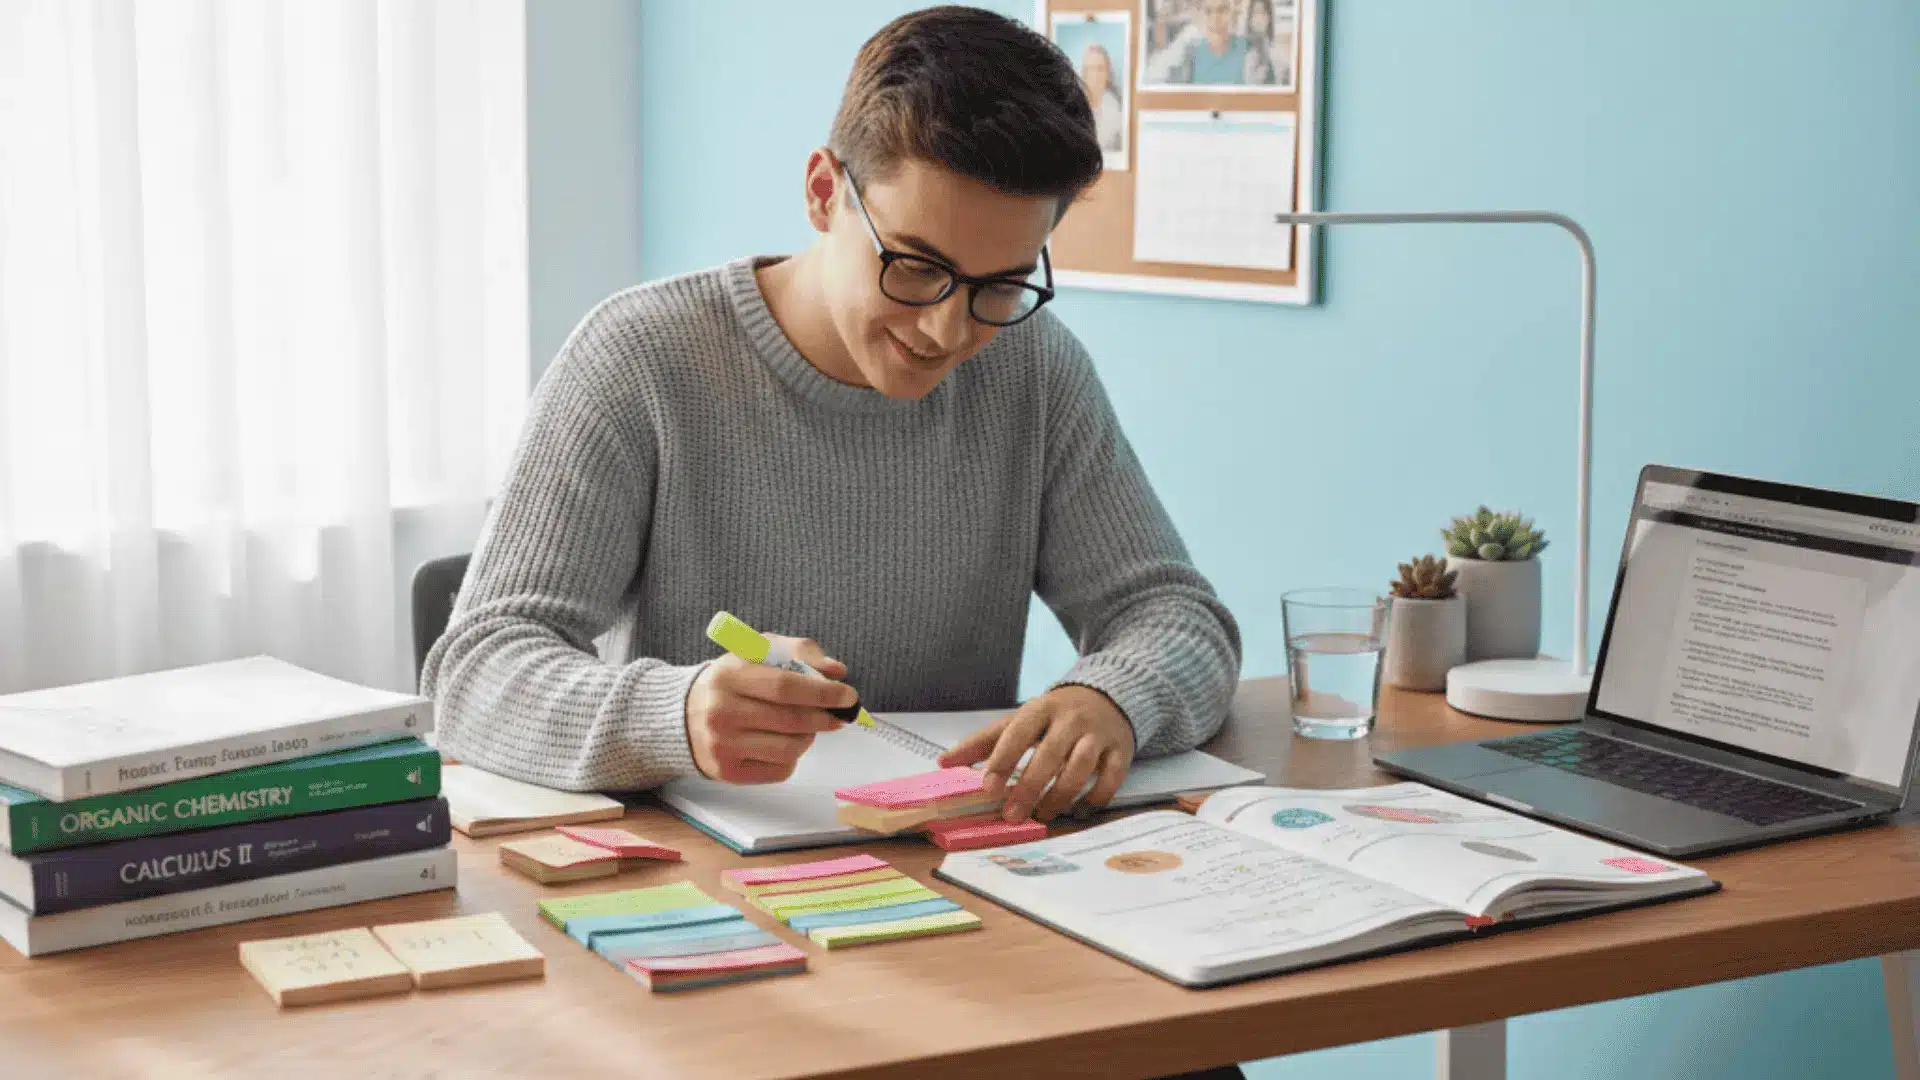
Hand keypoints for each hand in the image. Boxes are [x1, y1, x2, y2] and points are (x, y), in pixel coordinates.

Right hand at [684, 635, 854, 783]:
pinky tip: (782, 742)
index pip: (785, 686)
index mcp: (728, 676)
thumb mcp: (757, 653)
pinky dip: (792, 756)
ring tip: (804, 726)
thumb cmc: (731, 681)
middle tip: (840, 714)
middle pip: (791, 720)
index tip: (848, 695)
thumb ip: (799, 653)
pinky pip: (780, 769)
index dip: (823, 692)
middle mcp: (721, 713)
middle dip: (825, 717)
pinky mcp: (727, 773)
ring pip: (790, 748)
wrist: (682, 716)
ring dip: (809, 737)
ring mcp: (722, 746)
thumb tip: (837, 671)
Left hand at [937, 685, 1134, 822]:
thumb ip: (984, 741)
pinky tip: (1078, 811)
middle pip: (1050, 754)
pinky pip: (1111, 778)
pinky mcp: (1122, 749)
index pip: (1018, 731)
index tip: (987, 787)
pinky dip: (1094, 798)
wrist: (1109, 696)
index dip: (1002, 759)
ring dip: (1060, 796)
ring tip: (1042, 816)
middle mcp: (1072, 718)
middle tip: (1012, 816)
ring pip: (1080, 767)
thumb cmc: (1054, 715)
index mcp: (1041, 708)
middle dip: (1029, 788)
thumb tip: (944, 762)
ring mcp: (1099, 733)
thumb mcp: (1020, 720)